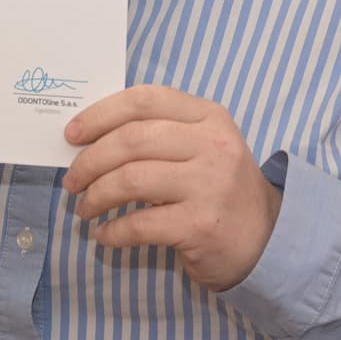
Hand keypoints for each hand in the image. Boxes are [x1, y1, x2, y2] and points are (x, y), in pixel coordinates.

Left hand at [61, 86, 280, 292]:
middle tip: (72, 179)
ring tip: (84, 208)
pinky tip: (104, 235)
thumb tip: (91, 136)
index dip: (100, 114)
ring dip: (96, 195)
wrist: (268, 240)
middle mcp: (212, 145)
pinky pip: (139, 224)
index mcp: (209, 116)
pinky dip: (112, 231)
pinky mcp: (200, 225)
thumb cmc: (220, 189)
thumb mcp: (202, 146)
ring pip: (130, 180)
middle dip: (90, 160)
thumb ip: (160, 132)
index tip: (72, 134)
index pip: (145, 100)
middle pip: (131, 140)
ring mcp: (209, 185)